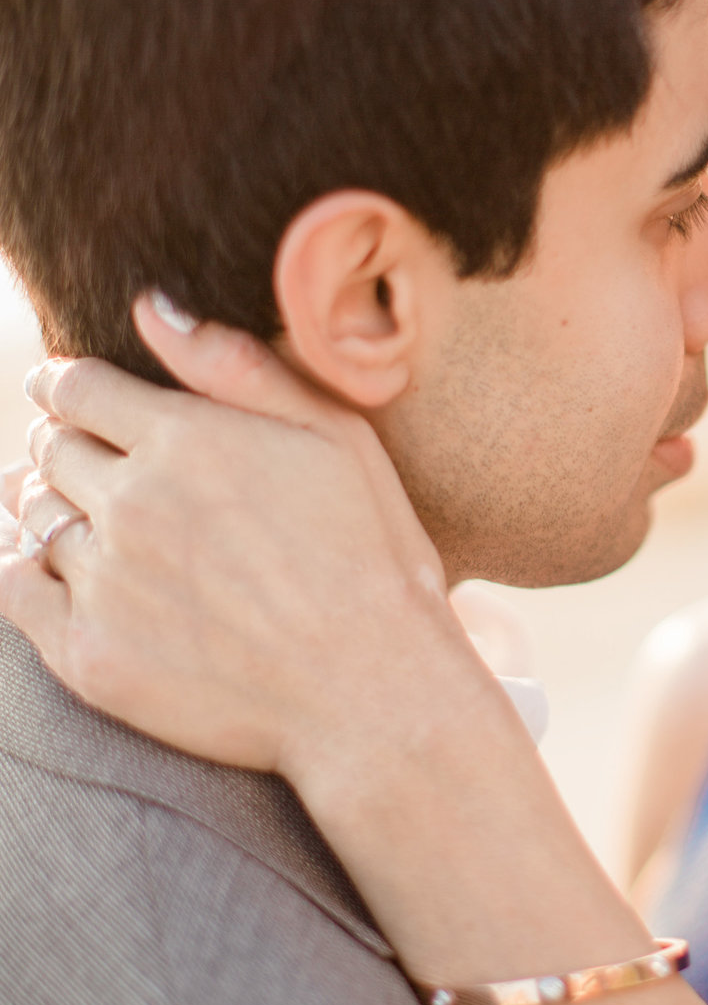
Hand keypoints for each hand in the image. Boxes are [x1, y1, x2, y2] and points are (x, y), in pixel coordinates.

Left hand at [0, 298, 478, 781]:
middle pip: (51, 450)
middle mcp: (132, 503)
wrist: (373, 696)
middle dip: (63, 446)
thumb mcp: (337, 440)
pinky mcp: (89, 655)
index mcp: (186, 439)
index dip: (67, 387)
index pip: (77, 388)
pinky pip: (15, 590)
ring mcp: (105, 582)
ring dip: (48, 509)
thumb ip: (238, 368)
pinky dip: (21, 570)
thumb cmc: (375, 563)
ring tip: (84, 523)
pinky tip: (49, 574)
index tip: (69, 396)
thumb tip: (149, 308)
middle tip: (87, 463)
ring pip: (32, 518)